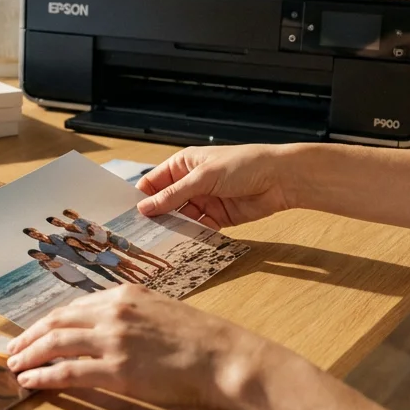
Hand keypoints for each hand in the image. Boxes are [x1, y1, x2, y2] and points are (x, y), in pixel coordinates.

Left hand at [4, 286, 273, 409]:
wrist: (223, 356)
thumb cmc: (200, 339)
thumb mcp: (160, 310)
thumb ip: (130, 314)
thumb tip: (105, 327)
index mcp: (123, 295)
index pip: (72, 308)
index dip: (46, 322)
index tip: (32, 333)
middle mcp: (112, 312)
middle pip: (56, 322)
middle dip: (28, 337)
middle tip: (12, 350)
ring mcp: (113, 340)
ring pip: (55, 344)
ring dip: (29, 355)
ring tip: (15, 367)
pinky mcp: (117, 370)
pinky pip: (68, 371)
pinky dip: (44, 376)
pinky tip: (31, 382)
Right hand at [135, 144, 297, 228]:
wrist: (281, 179)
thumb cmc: (244, 164)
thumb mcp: (203, 177)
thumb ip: (173, 195)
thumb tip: (145, 207)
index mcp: (183, 165)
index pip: (153, 183)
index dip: (141, 198)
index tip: (128, 216)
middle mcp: (191, 183)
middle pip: (165, 203)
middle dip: (155, 217)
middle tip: (140, 235)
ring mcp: (204, 200)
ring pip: (181, 218)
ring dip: (173, 229)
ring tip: (160, 243)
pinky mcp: (218, 217)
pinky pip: (199, 229)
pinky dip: (192, 236)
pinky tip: (183, 245)